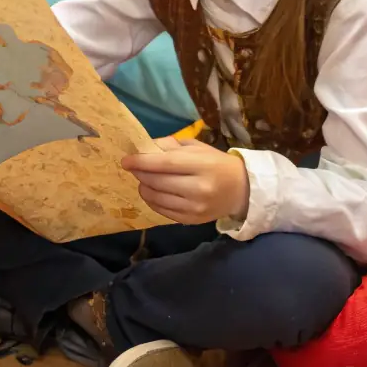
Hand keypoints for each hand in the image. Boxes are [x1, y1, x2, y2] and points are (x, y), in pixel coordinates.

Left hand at [122, 136, 249, 224]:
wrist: (241, 190)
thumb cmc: (216, 164)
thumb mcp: (197, 148)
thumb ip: (170, 146)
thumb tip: (144, 148)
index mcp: (202, 165)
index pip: (165, 164)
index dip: (142, 162)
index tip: (126, 160)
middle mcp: (199, 188)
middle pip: (158, 181)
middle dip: (140, 173)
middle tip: (133, 167)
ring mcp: (195, 208)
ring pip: (157, 198)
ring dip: (144, 187)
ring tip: (144, 180)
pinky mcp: (191, 221)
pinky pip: (163, 211)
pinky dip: (152, 201)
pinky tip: (153, 192)